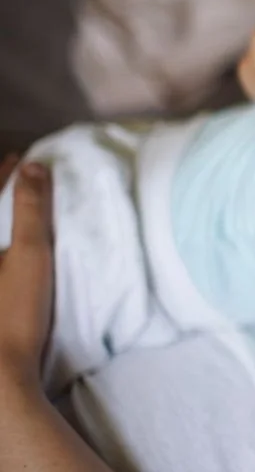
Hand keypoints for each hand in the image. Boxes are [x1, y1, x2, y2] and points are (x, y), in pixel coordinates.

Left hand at [0, 154, 53, 386]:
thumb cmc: (13, 313)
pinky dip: (3, 250)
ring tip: (15, 214)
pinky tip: (12, 253)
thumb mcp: (30, 256)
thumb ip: (30, 210)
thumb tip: (33, 166)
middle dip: (0, 197)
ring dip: (2, 225)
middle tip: (18, 181)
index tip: (23, 160)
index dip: (4, 175)